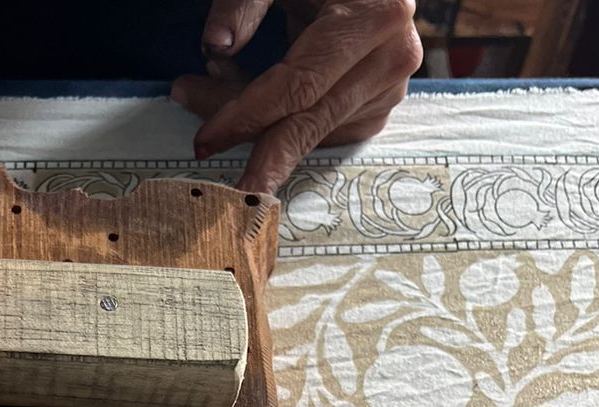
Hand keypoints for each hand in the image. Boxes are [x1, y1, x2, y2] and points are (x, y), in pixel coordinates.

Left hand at [172, 0, 422, 194]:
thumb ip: (244, 1)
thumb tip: (214, 46)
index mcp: (374, 15)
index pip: (299, 85)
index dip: (248, 114)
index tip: (206, 140)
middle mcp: (391, 57)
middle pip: (310, 122)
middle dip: (259, 154)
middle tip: (224, 194)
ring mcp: (389, 88)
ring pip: (312, 132)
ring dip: (262, 133)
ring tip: (217, 113)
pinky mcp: (377, 107)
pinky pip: (322, 133)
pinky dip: (285, 129)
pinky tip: (257, 111)